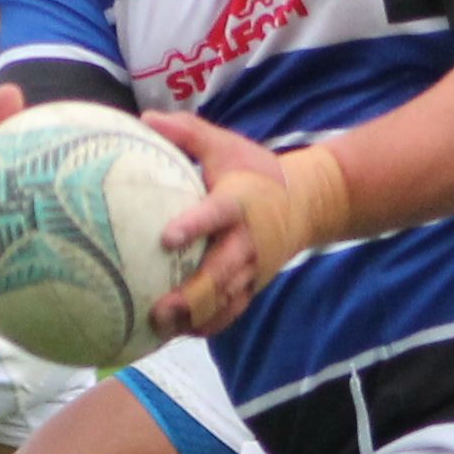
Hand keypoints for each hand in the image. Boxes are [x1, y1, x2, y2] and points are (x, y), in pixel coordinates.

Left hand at [147, 110, 284, 336]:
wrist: (309, 201)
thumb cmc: (256, 170)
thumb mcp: (225, 145)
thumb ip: (187, 132)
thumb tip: (144, 119)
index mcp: (240, 203)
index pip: (217, 214)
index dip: (195, 226)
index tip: (167, 238)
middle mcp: (248, 240)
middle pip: (223, 273)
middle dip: (192, 294)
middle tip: (158, 307)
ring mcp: (254, 267)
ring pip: (226, 298)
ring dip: (196, 316)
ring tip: (161, 328)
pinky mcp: (254, 284)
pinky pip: (232, 310)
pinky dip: (208, 324)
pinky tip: (177, 334)